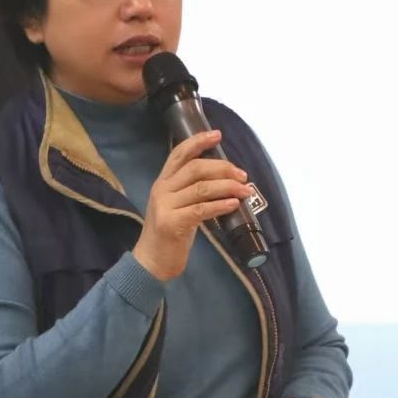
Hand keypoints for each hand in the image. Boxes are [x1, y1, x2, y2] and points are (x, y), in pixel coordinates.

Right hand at [132, 129, 254, 281]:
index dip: (198, 142)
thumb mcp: (179, 206)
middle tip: (242, 176)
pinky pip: (201, 209)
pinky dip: (220, 205)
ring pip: (201, 188)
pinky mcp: (171, 223)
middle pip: (195, 168)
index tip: (218, 135)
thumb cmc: (170, 234)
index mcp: (163, 182)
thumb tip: (227, 180)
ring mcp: (165, 206)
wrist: (152, 262)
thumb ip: (193, 191)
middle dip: (222, 168)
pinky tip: (234, 204)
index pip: (179, 154)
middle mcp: (161, 190)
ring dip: (227, 187)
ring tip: (246, 191)